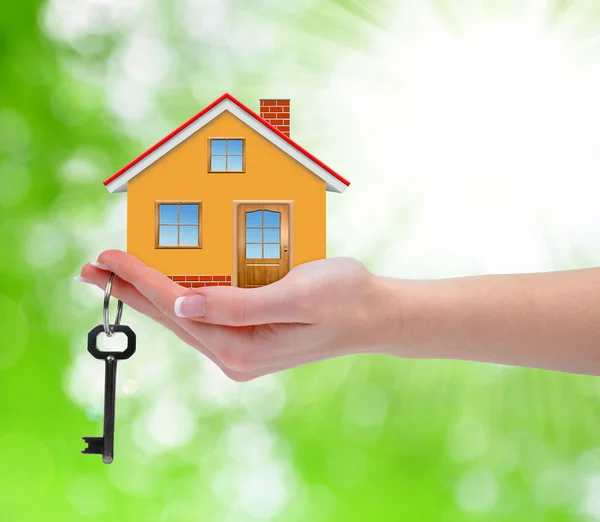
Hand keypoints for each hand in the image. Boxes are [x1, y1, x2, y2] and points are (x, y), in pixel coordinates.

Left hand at [78, 250, 401, 380]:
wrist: (373, 314)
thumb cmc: (342, 298)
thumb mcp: (294, 296)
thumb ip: (237, 305)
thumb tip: (182, 305)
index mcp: (240, 347)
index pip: (178, 307)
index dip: (141, 279)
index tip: (107, 256)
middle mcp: (233, 353)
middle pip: (172, 316)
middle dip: (131, 289)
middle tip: (91, 268)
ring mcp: (239, 347)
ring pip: (183, 316)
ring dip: (150, 293)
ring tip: (116, 275)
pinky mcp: (248, 335)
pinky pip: (204, 313)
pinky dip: (179, 294)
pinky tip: (166, 283)